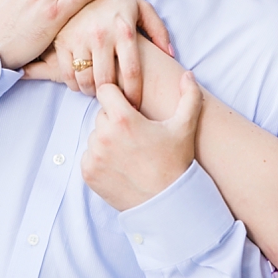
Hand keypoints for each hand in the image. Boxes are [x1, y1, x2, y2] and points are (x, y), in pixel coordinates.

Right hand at [24, 0, 170, 106]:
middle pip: (106, 82)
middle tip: (117, 102)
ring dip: (93, 92)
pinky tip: (83, 83)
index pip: (132, 73)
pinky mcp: (62, 40)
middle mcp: (101, 35)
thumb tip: (170, 55)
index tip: (135, 105)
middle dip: (113, 98)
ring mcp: (79, 38)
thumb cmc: (118, 0)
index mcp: (124, 30)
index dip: (134, 94)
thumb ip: (159, 31)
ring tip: (100, 91)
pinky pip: (66, 74)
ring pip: (85, 81)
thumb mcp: (143, 9)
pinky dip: (75, 85)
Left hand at [81, 71, 201, 210]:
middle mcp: (104, 136)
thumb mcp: (184, 127)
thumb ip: (188, 96)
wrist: (166, 203)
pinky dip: (101, 158)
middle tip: (136, 134)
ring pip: (95, 135)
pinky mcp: (88, 173)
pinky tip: (121, 165)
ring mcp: (94, 156)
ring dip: (107, 139)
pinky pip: (89, 156)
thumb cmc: (176, 162)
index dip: (118, 96)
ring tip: (130, 152)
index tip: (130, 107)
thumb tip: (188, 74)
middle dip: (115, 120)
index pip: (106, 90)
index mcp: (123, 120)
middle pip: (101, 114)